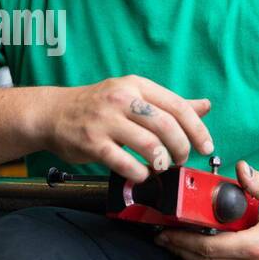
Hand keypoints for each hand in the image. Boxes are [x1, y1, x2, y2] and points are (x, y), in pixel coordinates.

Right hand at [36, 75, 212, 181]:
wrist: (53, 113)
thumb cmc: (97, 106)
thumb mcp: (133, 96)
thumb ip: (168, 104)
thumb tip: (205, 106)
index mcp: (136, 85)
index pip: (178, 106)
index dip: (197, 130)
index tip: (205, 147)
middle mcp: (122, 98)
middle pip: (166, 125)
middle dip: (181, 148)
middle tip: (181, 160)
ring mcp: (105, 120)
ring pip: (148, 143)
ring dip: (162, 161)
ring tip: (161, 166)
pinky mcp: (91, 142)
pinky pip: (123, 161)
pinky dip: (138, 172)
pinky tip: (140, 174)